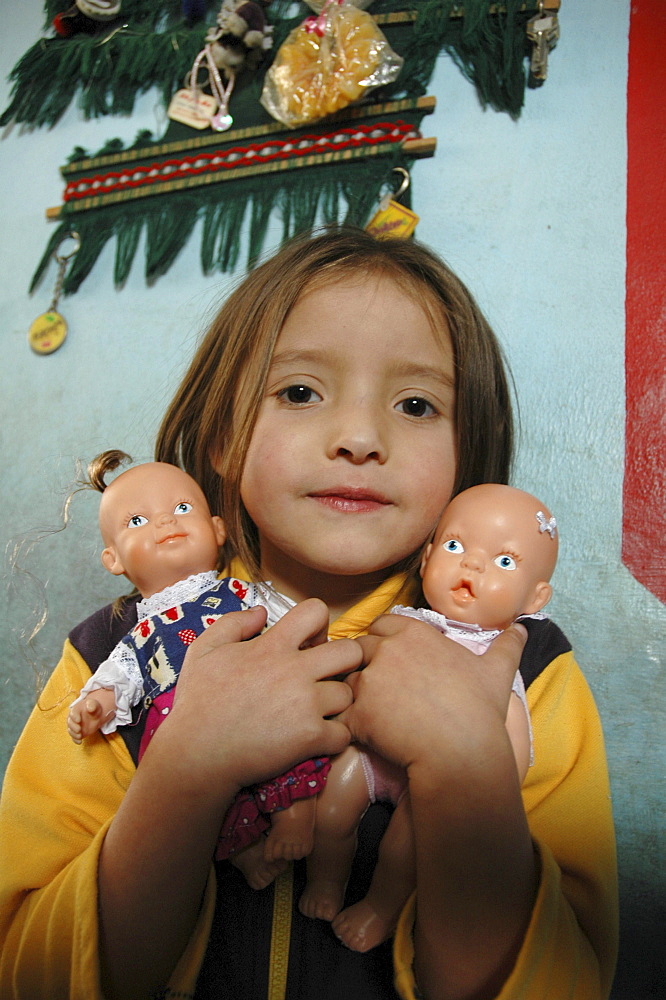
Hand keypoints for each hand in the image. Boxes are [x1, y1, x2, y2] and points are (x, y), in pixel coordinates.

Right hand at [158, 599, 360, 792]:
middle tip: (324, 677)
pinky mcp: (311, 738)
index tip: (308, 643)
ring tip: (316, 711)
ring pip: (348, 694)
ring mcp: (306, 705)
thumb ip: (233, 623)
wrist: (195, 755)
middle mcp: (294, 671)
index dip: (318, 624)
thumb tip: (262, 612)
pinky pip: (344, 733)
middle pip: (351, 651)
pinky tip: (315, 738)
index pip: (316, 611)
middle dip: (343, 661)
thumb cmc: (198, 703)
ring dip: (337, 703)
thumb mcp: (203, 650)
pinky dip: (334, 738)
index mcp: (272, 646)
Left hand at [340, 614, 526, 772]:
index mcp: (412, 633)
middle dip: (367, 667)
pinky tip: (367, 736)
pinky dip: (350, 724)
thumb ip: (506, 644)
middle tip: (384, 692)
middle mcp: (386, 649)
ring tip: (377, 716)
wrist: (463, 752)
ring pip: (348, 681)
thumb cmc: (479, 710)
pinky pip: (342, 713)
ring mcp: (368, 680)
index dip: (384, 642)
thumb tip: (523, 627)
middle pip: (360, 650)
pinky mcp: (357, 712)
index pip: (381, 624)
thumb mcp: (497, 671)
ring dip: (356, 695)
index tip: (396, 663)